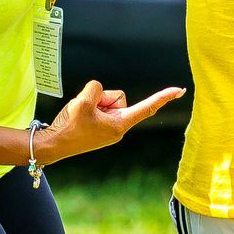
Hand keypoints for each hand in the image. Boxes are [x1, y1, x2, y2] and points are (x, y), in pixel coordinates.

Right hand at [41, 79, 184, 161]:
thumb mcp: (83, 102)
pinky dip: (89, 107)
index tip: (180, 90)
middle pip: (118, 97)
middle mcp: (118, 127)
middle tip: (86, 113)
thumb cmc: (70, 127)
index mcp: (120, 125)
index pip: (146, 108)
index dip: (163, 97)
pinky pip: (99, 106)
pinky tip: (79, 118)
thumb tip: (100, 91)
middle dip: (102, 98)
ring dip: (94, 102)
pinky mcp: (100, 126)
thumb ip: (97, 89)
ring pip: (107, 100)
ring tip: (81, 116)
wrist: (54, 144)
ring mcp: (109, 127)